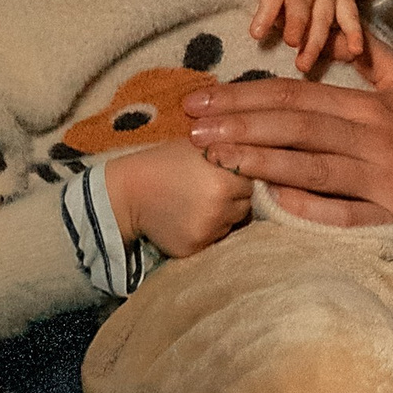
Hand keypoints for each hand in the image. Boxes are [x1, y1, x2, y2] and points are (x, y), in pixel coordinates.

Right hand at [107, 139, 252, 257]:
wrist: (128, 192)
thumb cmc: (165, 162)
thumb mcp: (200, 145)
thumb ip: (231, 150)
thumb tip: (263, 155)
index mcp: (226, 179)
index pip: (253, 181)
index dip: (239, 177)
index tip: (224, 173)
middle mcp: (221, 208)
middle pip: (246, 205)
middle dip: (234, 198)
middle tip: (211, 189)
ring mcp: (208, 231)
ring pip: (232, 224)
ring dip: (223, 215)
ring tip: (199, 202)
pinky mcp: (195, 248)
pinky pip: (214, 239)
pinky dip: (207, 230)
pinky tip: (189, 217)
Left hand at [185, 45, 392, 238]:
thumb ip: (375, 59)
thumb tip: (341, 32)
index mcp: (374, 108)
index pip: (300, 96)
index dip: (249, 95)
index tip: (207, 97)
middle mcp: (374, 140)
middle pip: (295, 127)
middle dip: (239, 123)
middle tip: (192, 125)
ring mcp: (380, 181)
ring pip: (309, 167)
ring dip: (256, 160)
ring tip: (212, 156)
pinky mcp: (389, 218)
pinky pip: (339, 212)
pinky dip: (304, 204)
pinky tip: (266, 196)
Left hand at [249, 0, 385, 69]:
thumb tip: (262, 18)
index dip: (266, 10)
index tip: (257, 34)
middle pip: (303, 0)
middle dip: (298, 22)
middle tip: (291, 43)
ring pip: (324, 14)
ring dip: (317, 40)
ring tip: (304, 65)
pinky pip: (351, 15)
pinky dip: (355, 33)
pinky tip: (356, 50)